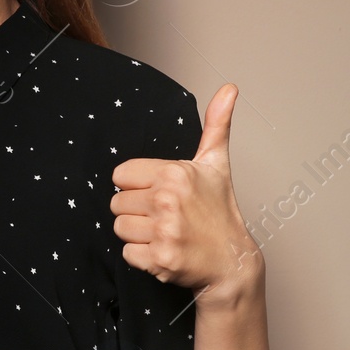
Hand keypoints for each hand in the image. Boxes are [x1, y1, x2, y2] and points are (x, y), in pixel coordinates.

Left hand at [110, 83, 262, 305]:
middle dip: (136, 210)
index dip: (137, 185)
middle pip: (117, 203)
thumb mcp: (216, 164)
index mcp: (174, 174)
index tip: (159, 193)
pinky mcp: (160, 259)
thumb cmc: (220, 211)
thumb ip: (216, 124)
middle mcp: (167, 201)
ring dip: (137, 234)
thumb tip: (229, 88)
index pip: (121, 175)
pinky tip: (164, 250)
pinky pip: (127, 254)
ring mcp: (164, 232)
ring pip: (119, 228)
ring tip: (164, 232)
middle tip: (164, 216)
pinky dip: (142, 257)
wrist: (232, 261)